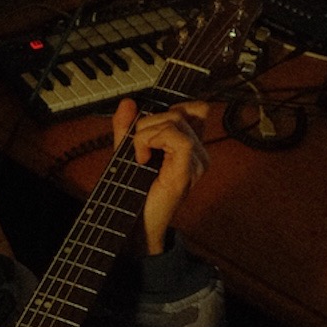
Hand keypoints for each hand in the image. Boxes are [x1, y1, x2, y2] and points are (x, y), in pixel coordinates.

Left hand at [111, 98, 209, 254]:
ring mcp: (197, 161)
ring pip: (175, 120)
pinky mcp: (188, 169)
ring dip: (146, 132)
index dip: (171, 107)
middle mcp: (199, 153)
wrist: (136, 224)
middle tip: (136, 146)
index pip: (196, 109)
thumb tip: (128, 102)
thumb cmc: (136, 191)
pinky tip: (141, 157)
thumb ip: (127, 127)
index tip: (147, 128)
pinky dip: (151, 139)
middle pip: (179, 111)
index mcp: (191, 147)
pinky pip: (177, 137)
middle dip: (148, 122)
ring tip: (138, 154)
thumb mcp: (127, 151)